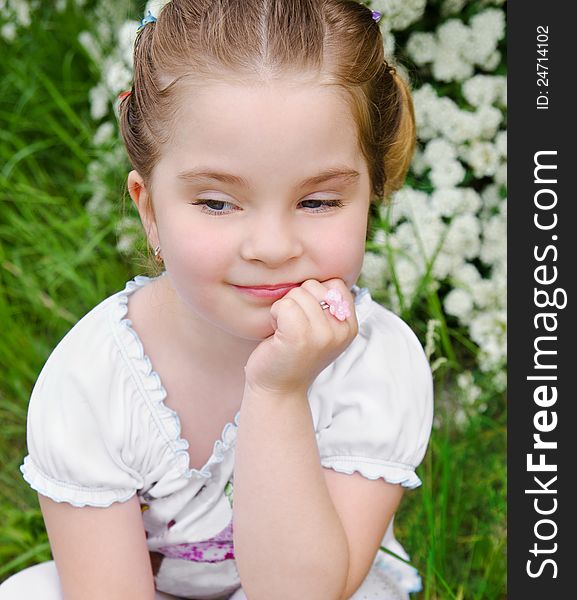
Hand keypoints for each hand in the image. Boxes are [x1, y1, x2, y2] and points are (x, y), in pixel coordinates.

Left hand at [244, 278, 358, 396]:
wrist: (278, 389)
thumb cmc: (293, 354)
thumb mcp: (321, 329)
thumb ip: (327, 305)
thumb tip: (326, 276)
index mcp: (349, 325)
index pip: (334, 283)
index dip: (314, 294)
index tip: (307, 319)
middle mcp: (341, 330)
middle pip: (312, 285)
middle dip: (296, 301)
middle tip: (293, 328)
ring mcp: (322, 334)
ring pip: (296, 294)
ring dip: (283, 309)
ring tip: (285, 332)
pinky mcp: (300, 337)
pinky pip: (283, 305)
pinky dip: (274, 316)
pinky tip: (277, 335)